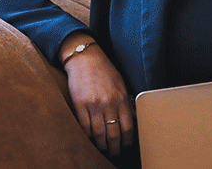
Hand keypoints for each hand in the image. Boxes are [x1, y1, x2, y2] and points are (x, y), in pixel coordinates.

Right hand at [61, 36, 134, 156]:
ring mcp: (94, 104)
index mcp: (121, 98)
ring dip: (101, 145)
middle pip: (113, 133)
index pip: (127, 126)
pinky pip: (84, 126)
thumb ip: (126, 101)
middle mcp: (109, 103)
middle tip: (115, 154)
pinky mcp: (80, 104)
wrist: (85, 58)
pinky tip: (91, 139)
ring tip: (103, 150)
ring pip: (99, 133)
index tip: (126, 146)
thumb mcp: (120, 83)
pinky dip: (88, 136)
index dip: (127, 140)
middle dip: (115, 147)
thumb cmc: (104, 70)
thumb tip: (132, 119)